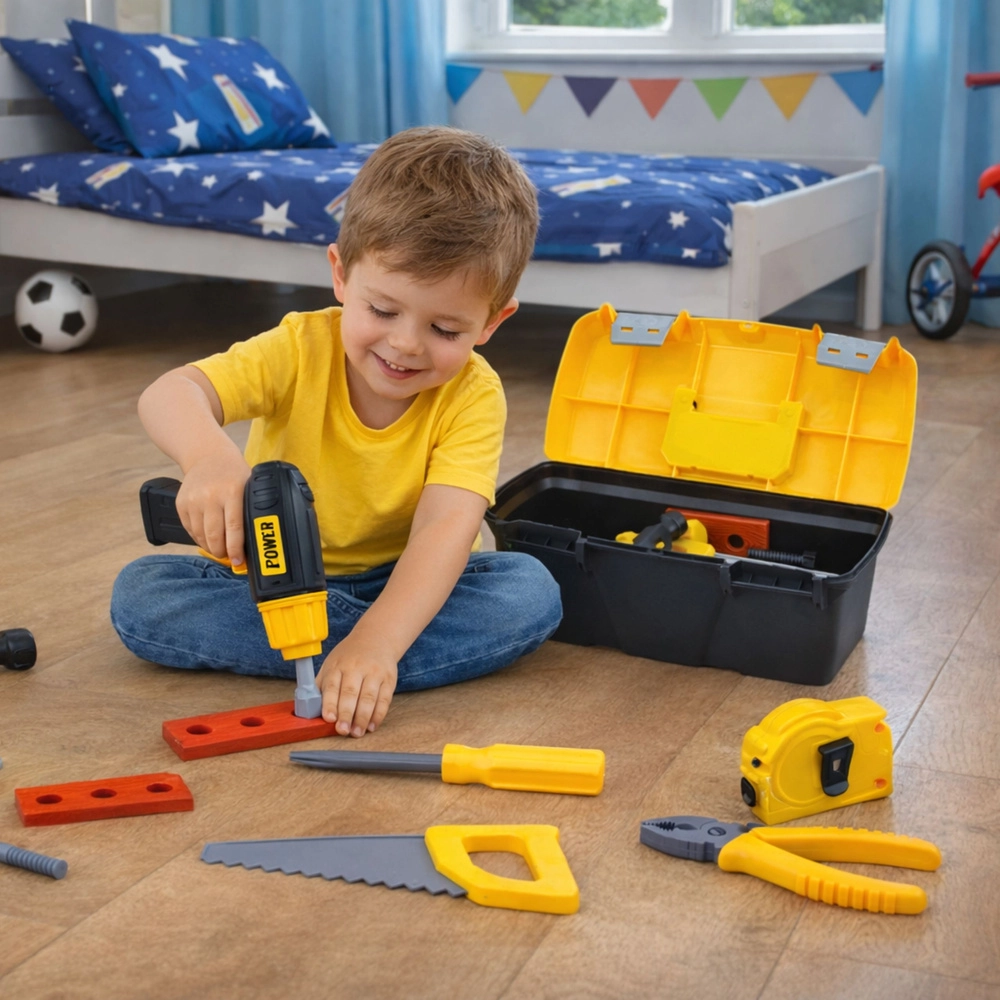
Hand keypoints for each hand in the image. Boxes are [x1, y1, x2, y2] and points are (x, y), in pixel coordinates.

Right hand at [176, 450, 250, 565]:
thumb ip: (250, 509)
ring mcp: (193, 500)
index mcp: (232, 492)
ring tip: (219, 549)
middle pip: (215, 535)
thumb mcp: (248, 486)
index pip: (234, 527)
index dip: (236, 549)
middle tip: (229, 557)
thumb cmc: (233, 473)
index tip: (239, 561)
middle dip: (222, 552)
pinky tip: (207, 538)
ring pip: (200, 535)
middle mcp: (211, 496)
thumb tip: (256, 540)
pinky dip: (199, 538)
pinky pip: (190, 529)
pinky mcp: (181, 504)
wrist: (207, 455)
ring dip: (210, 547)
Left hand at [316, 635, 397, 736]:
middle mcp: (356, 667)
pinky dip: (378, 715)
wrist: (376, 638)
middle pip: (350, 693)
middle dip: (346, 714)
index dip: (330, 704)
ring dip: (362, 718)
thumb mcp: (332, 664)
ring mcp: (374, 673)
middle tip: (343, 731)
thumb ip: (322, 685)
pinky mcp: (389, 679)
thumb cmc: (349, 656)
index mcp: (338, 665)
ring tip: (357, 733)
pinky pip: (384, 700)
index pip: (332, 686)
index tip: (329, 719)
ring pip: (368, 698)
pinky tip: (371, 726)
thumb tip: (310, 709)